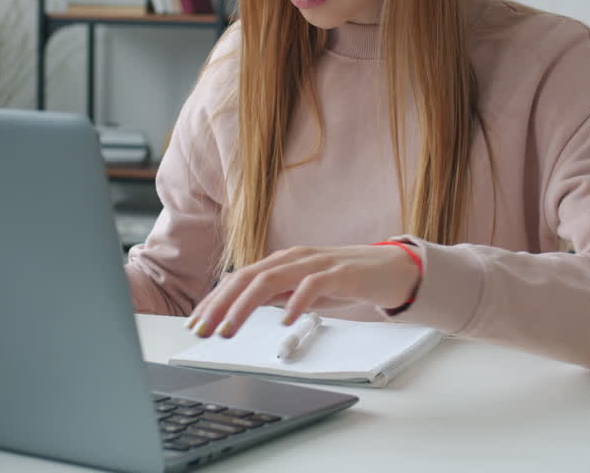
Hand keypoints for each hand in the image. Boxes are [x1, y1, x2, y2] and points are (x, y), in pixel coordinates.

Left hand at [185, 243, 420, 337]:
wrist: (393, 270)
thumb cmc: (345, 281)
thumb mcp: (302, 290)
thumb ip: (275, 294)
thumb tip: (241, 304)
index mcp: (282, 263)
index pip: (239, 279)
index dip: (214, 300)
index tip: (196, 323)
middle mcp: (294, 258)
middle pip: (248, 278)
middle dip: (220, 305)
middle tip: (202, 330)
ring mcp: (316, 263)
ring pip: (271, 279)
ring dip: (245, 305)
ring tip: (230, 329)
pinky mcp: (340, 273)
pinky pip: (313, 284)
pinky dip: (296, 301)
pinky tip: (285, 318)